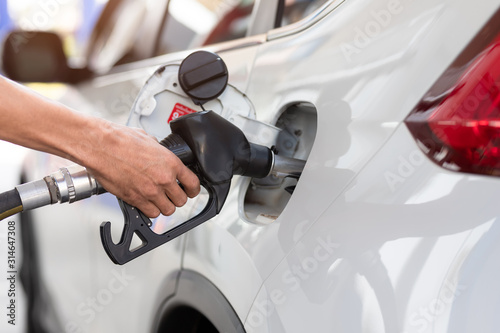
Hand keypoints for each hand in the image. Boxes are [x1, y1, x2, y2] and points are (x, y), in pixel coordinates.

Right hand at [80, 120, 199, 217]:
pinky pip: (150, 213)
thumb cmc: (120, 140)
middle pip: (181, 200)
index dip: (193, 189)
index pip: (193, 183)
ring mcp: (150, 191)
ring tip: (159, 200)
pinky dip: (150, 211)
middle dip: (177, 198)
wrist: (101, 146)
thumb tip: (159, 153)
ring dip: (164, 206)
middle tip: (172, 194)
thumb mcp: (149, 140)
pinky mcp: (135, 199)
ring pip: (167, 210)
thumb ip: (159, 151)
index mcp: (170, 163)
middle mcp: (163, 179)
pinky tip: (147, 203)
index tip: (190, 190)